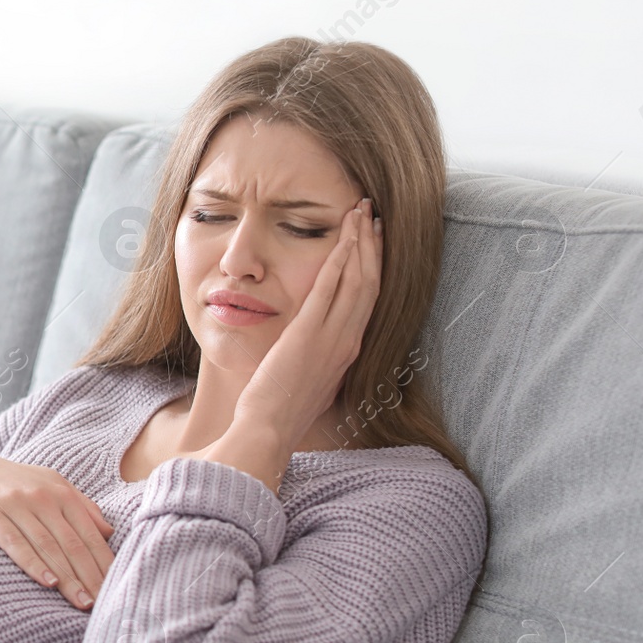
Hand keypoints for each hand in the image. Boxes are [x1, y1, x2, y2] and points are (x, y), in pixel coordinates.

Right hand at [0, 449, 115, 609]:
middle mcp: (40, 496)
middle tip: (102, 604)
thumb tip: (109, 532)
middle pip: (71, 542)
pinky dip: (33, 563)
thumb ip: (80, 505)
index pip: (89, 532)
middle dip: (89, 575)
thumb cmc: (10, 483)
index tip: (115, 588)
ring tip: (81, 601)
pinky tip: (47, 582)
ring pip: (47, 546)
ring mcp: (13, 503)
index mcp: (60, 492)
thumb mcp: (48, 484)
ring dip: (67, 577)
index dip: (103, 562)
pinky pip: (14, 542)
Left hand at [231, 197, 383, 453]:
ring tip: (360, 211)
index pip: (368, 298)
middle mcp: (348, 341)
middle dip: (372, 243)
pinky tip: (342, 238)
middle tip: (371, 212)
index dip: (373, 264)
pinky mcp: (308, 336)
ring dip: (359, 241)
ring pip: (356, 279)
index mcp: (348, 350)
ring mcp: (331, 338)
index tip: (373, 238)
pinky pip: (329, 290)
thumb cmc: (281, 411)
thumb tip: (312, 344)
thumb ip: (316, 356)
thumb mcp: (309, 379)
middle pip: (370, 281)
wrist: (269, 432)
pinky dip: (339, 260)